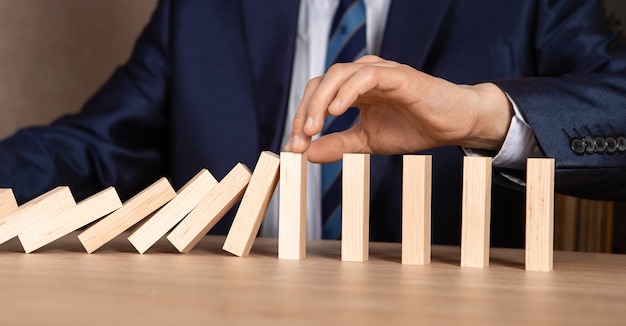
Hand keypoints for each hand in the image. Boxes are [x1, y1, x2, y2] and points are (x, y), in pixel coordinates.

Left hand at [285, 55, 513, 162]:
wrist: (453, 125)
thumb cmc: (414, 128)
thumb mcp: (367, 142)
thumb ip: (338, 145)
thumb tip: (306, 155)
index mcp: (352, 91)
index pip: (317, 97)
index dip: (301, 119)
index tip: (294, 147)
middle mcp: (361, 76)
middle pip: (320, 83)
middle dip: (305, 111)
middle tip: (299, 139)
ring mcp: (378, 72)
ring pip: (337, 74)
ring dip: (320, 102)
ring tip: (313, 128)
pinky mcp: (396, 74)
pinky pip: (365, 75)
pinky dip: (347, 91)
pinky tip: (337, 111)